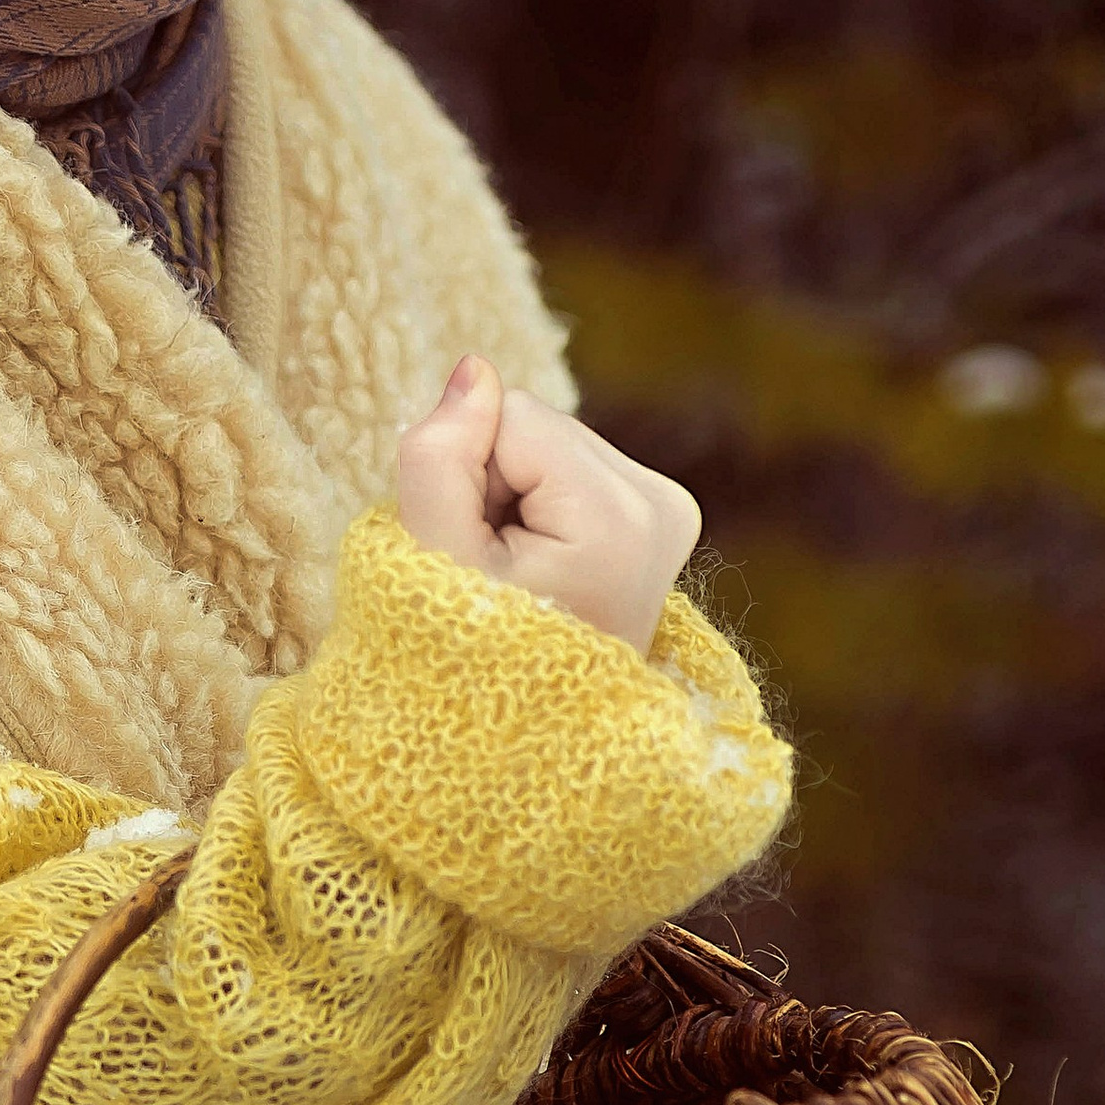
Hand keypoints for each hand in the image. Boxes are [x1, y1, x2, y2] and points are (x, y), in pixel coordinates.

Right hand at [394, 355, 701, 654]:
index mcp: (618, 519)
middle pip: (539, 425)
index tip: (482, 556)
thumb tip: (475, 368)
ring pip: (552, 442)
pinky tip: (545, 566)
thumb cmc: (473, 659)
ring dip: (518, 499)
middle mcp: (663, 506)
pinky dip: (544, 509)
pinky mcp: (662, 516)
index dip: (469, 476)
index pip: (511, 416)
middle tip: (498, 571)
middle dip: (498, 485)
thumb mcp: (433, 556)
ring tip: (520, 577)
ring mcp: (671, 512)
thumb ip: (439, 456)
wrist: (529, 736)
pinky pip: (574, 467)